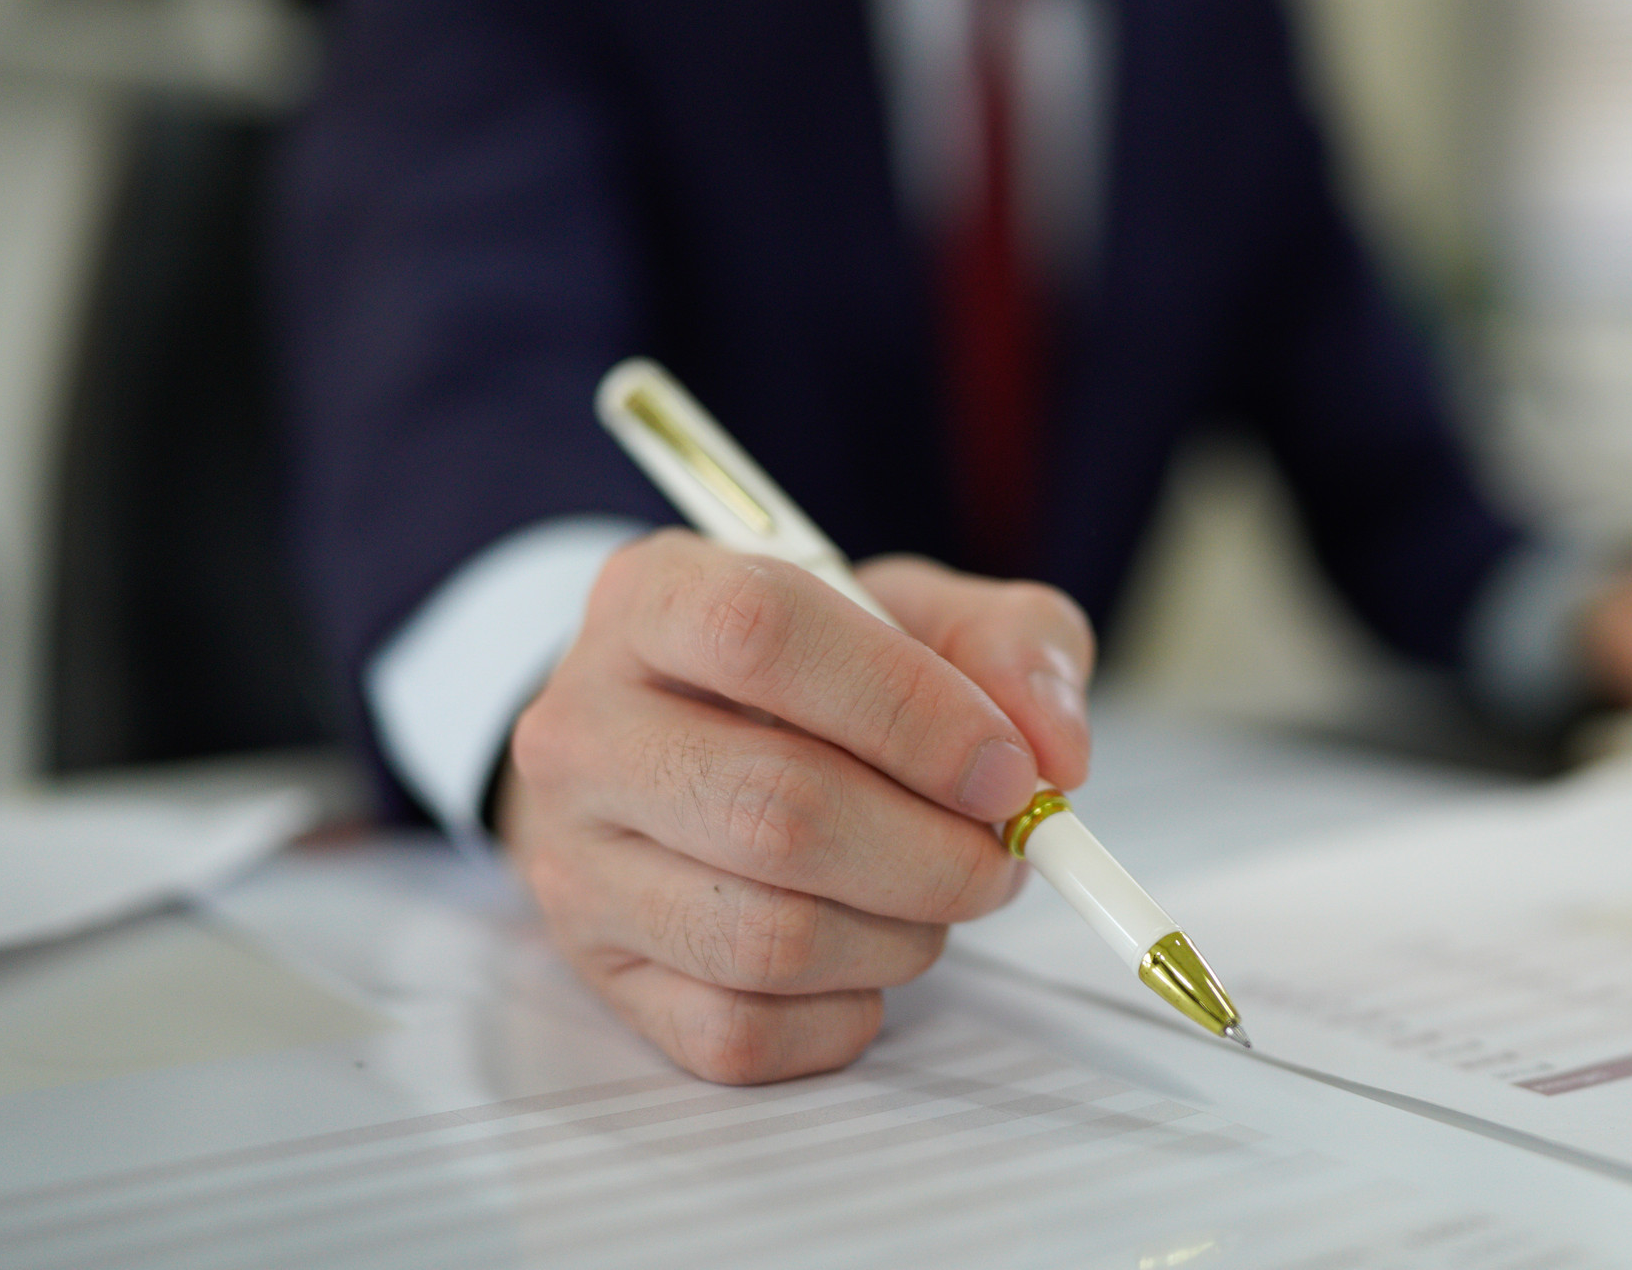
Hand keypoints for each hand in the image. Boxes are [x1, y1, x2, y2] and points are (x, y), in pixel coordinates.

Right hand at [497, 531, 1094, 1083]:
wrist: (680, 744)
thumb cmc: (809, 676)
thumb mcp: (912, 611)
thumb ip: (1008, 644)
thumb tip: (1055, 754)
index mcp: (651, 598)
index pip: (763, 632)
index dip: (910, 709)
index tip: (1008, 768)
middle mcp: (583, 729)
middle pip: (777, 809)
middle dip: (935, 850)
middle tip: (1002, 853)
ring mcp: (576, 864)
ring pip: (769, 939)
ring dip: (904, 935)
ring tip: (933, 894)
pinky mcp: (601, 978)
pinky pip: (744, 1033)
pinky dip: (846, 1010)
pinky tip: (864, 954)